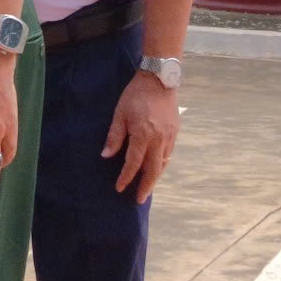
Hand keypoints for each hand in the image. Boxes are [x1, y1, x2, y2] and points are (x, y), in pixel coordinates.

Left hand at [104, 69, 181, 199]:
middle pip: (153, 170)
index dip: (126, 177)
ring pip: (162, 163)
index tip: (119, 188)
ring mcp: (169, 137)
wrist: (159, 80)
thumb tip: (106, 156)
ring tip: (147, 187)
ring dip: (154, 177)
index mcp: (143, 135)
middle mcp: (159, 139)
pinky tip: (155, 168)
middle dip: (146, 186)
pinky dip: (161, 164)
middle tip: (139, 200)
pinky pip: (168, 154)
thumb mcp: (120, 114)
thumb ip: (114, 136)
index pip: (133, 163)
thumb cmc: (135, 95)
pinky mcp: (175, 132)